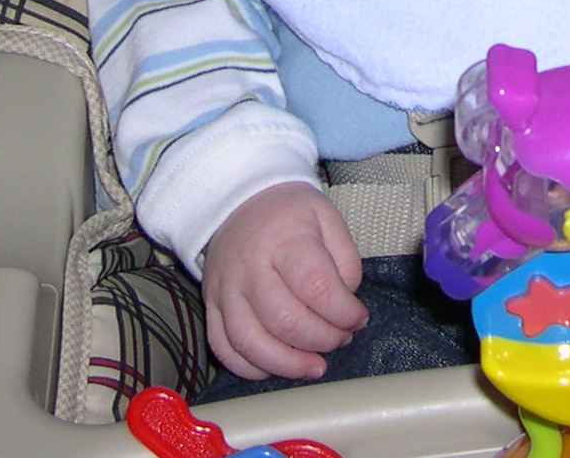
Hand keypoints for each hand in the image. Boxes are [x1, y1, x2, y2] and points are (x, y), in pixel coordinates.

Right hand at [201, 183, 366, 379]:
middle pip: (285, 321)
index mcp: (284, 238)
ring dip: (289, 364)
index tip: (358, 318)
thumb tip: (346, 302)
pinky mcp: (211, 305)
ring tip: (315, 366)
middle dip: (322, 340)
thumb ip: (345, 259)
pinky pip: (223, 348)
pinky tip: (277, 366)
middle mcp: (250, 266)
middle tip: (341, 338)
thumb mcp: (327, 217)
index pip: (317, 287)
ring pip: (251, 342)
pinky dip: (251, 367)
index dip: (344, 313)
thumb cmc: (289, 213)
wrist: (237, 201)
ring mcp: (226, 289)